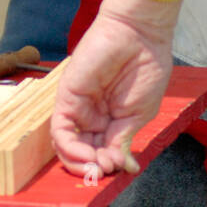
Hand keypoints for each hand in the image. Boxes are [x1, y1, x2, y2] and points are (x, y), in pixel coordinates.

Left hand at [51, 0, 175, 176]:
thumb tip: (124, 167)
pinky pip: (61, 130)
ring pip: (67, 145)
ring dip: (81, 163)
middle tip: (107, 170)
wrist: (139, 36)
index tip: (121, 170)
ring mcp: (77, 107)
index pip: (100, 151)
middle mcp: (90, 115)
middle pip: (82, 151)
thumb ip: (123, 139)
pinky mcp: (66, 97)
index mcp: (109, 119)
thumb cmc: (145, 69)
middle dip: (94, 167)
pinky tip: (89, 156)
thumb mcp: (138, 114)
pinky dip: (70, 149)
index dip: (108, 165)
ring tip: (99, 165)